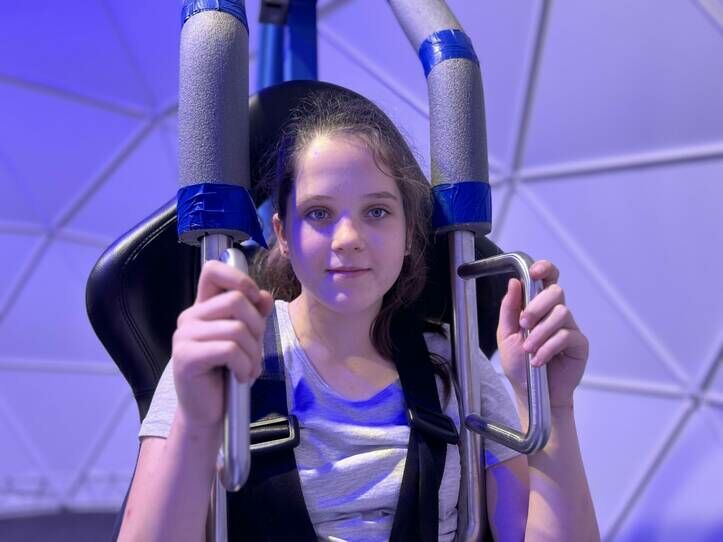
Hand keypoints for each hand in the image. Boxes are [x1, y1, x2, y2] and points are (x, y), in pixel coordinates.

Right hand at [171, 260, 274, 429]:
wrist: (206, 412)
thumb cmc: (226, 373)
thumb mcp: (246, 339)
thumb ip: (254, 315)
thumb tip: (265, 297)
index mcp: (203, 307)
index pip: (213, 270)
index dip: (239, 279)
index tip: (254, 301)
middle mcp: (190, 317)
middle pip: (236, 300)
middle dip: (257, 327)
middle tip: (255, 350)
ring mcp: (184, 336)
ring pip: (236, 328)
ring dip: (253, 353)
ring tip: (248, 369)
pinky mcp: (186, 357)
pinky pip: (229, 349)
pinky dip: (244, 365)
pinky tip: (241, 376)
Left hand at [496, 260, 588, 407]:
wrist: (531, 393)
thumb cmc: (518, 364)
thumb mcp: (506, 334)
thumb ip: (509, 309)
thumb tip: (514, 282)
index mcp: (538, 307)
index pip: (547, 280)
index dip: (545, 270)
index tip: (535, 272)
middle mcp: (556, 313)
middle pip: (556, 292)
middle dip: (537, 306)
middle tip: (524, 324)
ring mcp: (569, 327)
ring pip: (561, 314)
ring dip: (540, 332)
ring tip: (529, 349)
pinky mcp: (578, 344)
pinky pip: (566, 336)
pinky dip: (549, 347)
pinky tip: (538, 360)